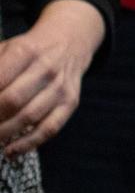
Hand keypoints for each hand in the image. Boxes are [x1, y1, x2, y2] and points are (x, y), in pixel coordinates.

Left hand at [0, 0, 103, 157]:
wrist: (69, 42)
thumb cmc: (29, 50)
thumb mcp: (5, 48)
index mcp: (25, 52)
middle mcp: (46, 69)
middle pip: (13, 100)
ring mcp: (60, 87)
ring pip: (30, 117)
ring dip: (4, 133)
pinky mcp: (70, 102)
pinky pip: (50, 128)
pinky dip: (29, 143)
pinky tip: (10, 151)